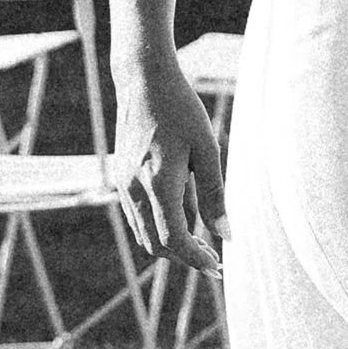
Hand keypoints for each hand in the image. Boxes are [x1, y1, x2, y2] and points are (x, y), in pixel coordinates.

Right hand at [114, 49, 224, 268]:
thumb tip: (226, 234)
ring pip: (144, 234)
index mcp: (158, 183)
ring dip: (172, 244)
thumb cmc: (181, 110)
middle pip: (157, 244)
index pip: (174, 239)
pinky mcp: (121, 177)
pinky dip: (159, 225)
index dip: (196, 258)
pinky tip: (185, 215)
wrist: (143, 81)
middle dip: (185, 256)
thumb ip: (214, 194)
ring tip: (203, 242)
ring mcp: (123, 184)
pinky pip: (138, 216)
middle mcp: (134, 188)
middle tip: (214, 259)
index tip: (217, 267)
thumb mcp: (207, 149)